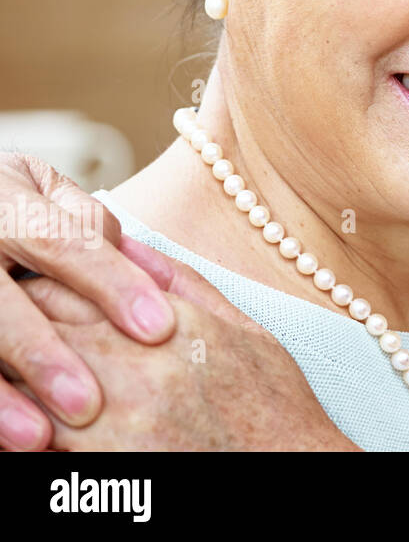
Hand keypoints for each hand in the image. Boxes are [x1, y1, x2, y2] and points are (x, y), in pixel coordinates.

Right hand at [0, 152, 175, 449]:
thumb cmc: (16, 211)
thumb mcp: (51, 202)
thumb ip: (98, 233)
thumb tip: (162, 281)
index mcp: (5, 197)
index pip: (63, 240)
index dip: (110, 283)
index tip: (159, 328)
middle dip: (43, 353)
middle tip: (89, 405)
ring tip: (38, 438)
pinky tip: (8, 441)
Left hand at [6, 251, 358, 450]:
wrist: (291, 467)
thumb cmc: (272, 405)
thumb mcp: (242, 328)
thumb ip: (180, 282)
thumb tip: (129, 243)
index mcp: (164, 325)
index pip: (71, 285)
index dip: (45, 281)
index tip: (40, 284)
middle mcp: (132, 370)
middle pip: (40, 329)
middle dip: (22, 321)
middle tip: (16, 318)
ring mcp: (111, 424)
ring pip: (27, 385)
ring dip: (18, 374)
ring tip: (23, 369)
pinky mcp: (101, 470)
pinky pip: (36, 442)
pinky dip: (23, 427)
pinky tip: (30, 421)